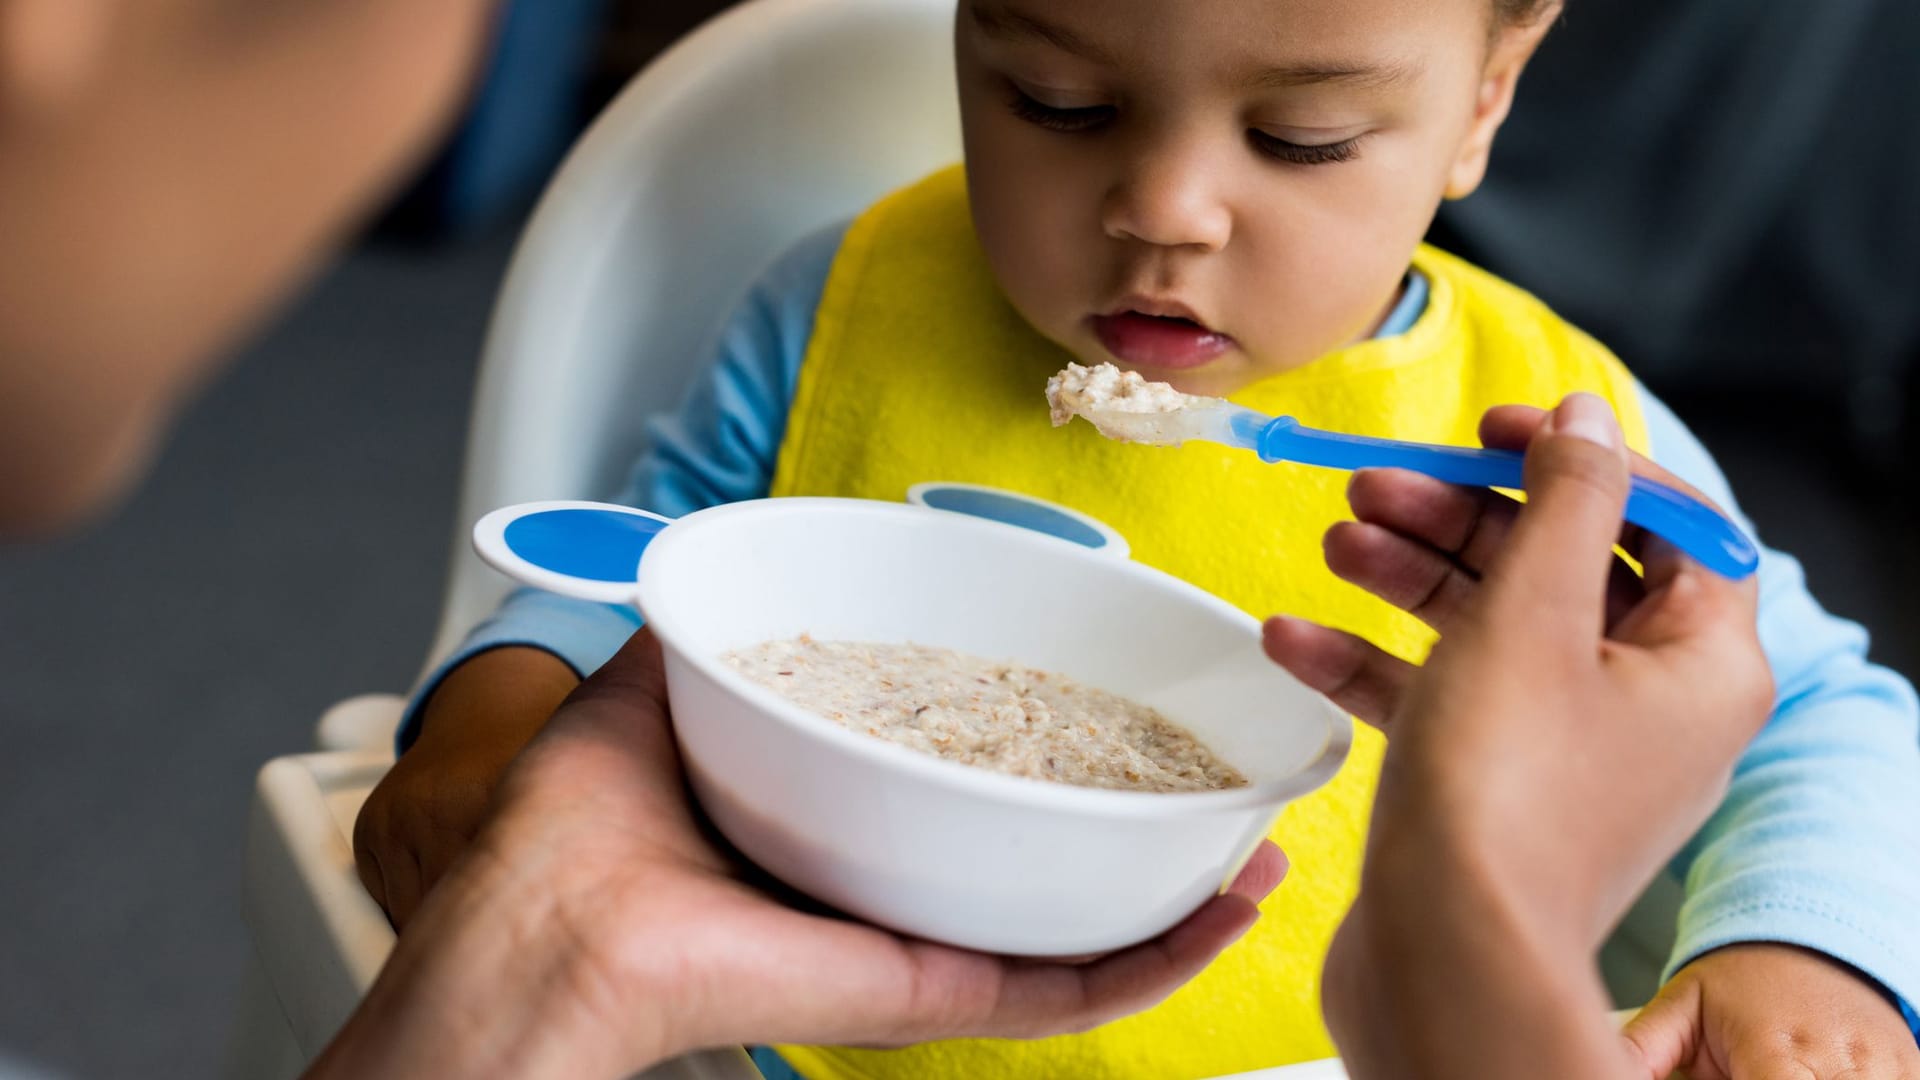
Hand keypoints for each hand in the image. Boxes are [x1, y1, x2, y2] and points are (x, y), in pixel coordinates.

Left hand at [313, 628, 1285, 1078]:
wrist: (539, 934)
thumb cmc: (572, 831)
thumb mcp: (665, 685)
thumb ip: (718, 623)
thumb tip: (744, 555)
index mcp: (841, 821)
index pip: (972, 793)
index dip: (1056, 757)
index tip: (1127, 711)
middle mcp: (891, 891)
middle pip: (1047, 868)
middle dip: (1146, 832)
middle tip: (1225, 787)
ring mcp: (919, 949)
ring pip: (1083, 936)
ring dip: (1183, 896)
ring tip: (1260, 848)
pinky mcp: (927, 992)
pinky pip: (1062, 987)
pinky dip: (1156, 956)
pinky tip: (1223, 908)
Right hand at [1274, 395, 1774, 1078]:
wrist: (1444, 961)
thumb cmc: (1504, 790)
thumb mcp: (1534, 611)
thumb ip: (1564, 498)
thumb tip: (1585, 416)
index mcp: (1699, 662)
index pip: (1667, 522)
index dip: (1580, 461)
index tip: (1495, 428)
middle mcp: (1645, 706)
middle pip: (1560, 567)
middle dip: (1462, 517)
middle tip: (1378, 486)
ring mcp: (1564, 752)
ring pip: (1489, 628)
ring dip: (1407, 576)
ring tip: (1335, 541)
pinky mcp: (1489, 791)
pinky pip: (1438, 699)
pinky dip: (1372, 663)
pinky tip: (1293, 638)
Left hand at [1625, 943, 1919, 1078]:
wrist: (1812, 941)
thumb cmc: (1743, 978)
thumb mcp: (1684, 1002)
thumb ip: (1644, 1046)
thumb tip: (1600, 1065)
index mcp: (1774, 1046)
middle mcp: (1837, 1061)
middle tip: (1743, 1074)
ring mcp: (1882, 1068)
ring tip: (1775, 1069)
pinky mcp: (1908, 1068)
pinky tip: (1820, 1069)